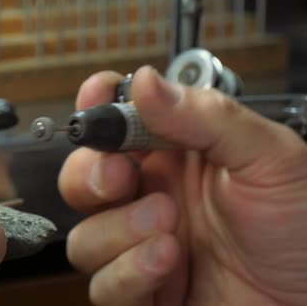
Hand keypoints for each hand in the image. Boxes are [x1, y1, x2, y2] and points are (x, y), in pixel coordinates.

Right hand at [59, 66, 306, 304]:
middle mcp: (150, 197)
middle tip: (120, 177)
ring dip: (118, 231)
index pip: (117, 120)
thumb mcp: (269, 159)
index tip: (95, 99)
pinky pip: (101, 285)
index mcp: (175, 155)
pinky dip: (128, 273)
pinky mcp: (139, 291)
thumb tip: (145, 82)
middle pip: (81, 178)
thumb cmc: (303, 230)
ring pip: (83, 235)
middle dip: (90, 175)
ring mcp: (140, 246)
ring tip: (168, 230)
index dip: (97, 106)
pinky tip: (166, 264)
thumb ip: (205, 116)